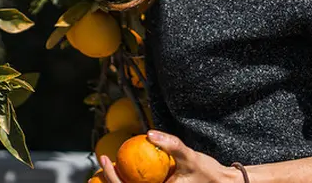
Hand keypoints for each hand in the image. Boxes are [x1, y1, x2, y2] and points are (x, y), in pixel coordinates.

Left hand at [99, 131, 242, 182]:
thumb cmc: (208, 173)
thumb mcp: (189, 157)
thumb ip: (172, 145)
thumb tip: (151, 134)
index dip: (112, 177)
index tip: (106, 160)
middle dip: (110, 179)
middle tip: (104, 159)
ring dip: (120, 179)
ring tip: (110, 163)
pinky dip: (132, 176)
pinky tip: (127, 164)